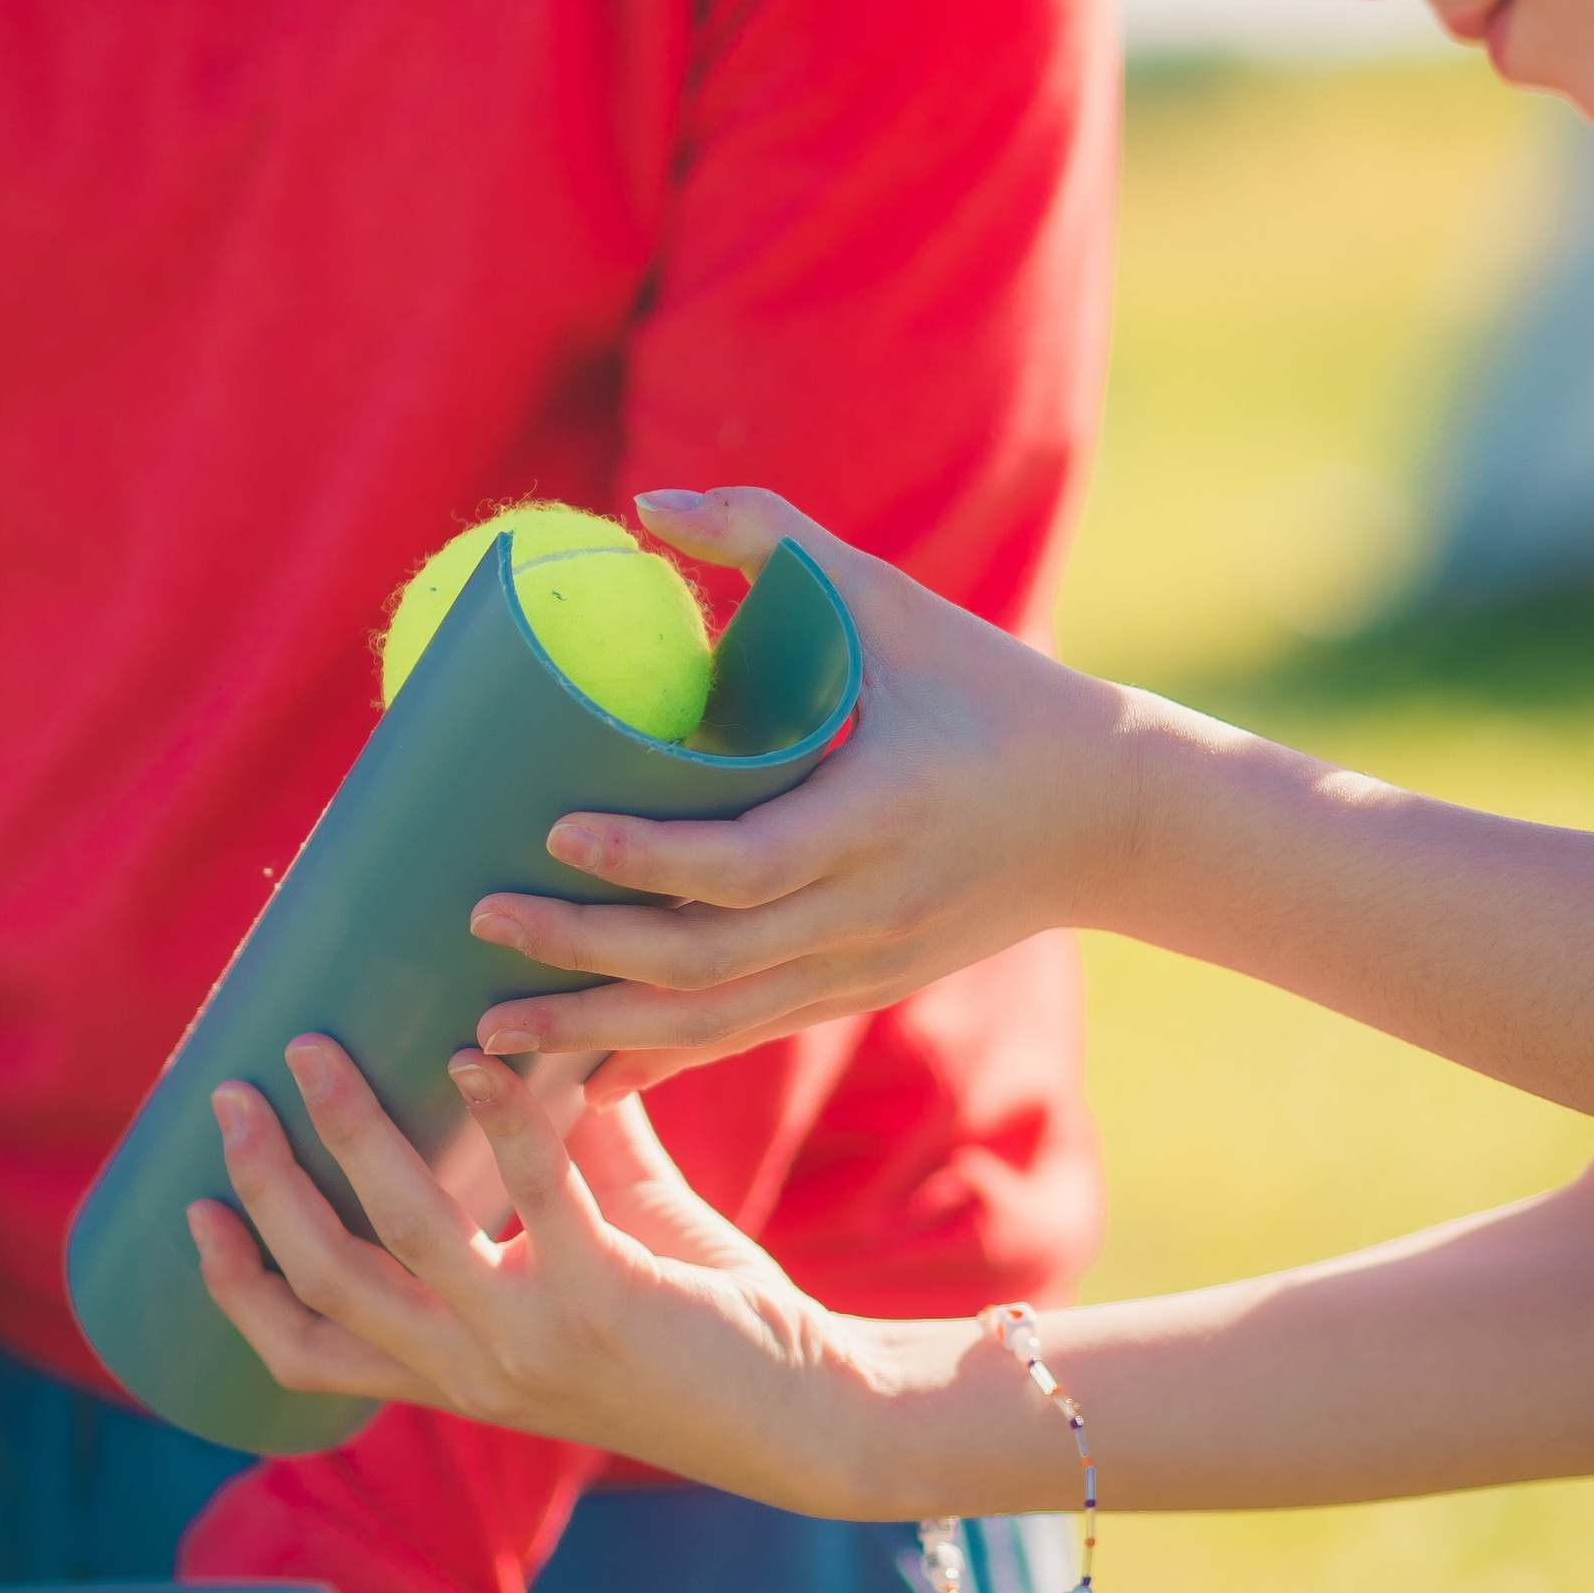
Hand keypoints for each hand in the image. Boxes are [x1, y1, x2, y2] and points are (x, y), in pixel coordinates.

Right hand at [189, 1032, 874, 1514]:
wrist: (810, 1411)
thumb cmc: (702, 1324)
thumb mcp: (594, 1254)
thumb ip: (551, 1162)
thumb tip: (513, 1039)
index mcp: (454, 1375)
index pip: (304, 1352)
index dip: (234, 1286)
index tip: (190, 1210)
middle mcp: (472, 1371)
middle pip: (323, 1282)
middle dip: (263, 1187)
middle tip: (230, 1097)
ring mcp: (530, 1341)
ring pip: (398, 1232)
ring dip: (349, 1135)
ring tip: (315, 1052)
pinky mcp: (601, 1297)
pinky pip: (531, 1191)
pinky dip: (497, 1116)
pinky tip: (475, 1053)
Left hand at [463, 487, 1116, 1086]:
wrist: (1112, 815)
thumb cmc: (991, 687)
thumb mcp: (893, 600)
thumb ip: (773, 537)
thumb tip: (645, 504)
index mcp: (881, 816)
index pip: (750, 862)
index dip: (649, 858)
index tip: (555, 829)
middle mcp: (868, 910)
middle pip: (709, 959)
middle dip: (587, 954)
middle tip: (481, 922)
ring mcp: (863, 965)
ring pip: (716, 1025)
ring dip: (599, 1034)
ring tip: (490, 1031)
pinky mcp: (859, 991)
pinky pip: (743, 1038)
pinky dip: (656, 1063)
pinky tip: (574, 1088)